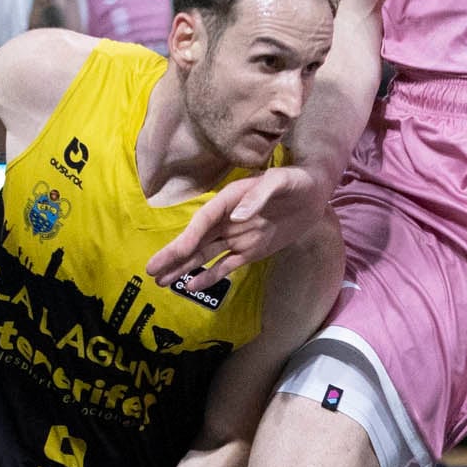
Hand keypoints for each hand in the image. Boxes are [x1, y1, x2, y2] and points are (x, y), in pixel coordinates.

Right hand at [145, 163, 328, 284]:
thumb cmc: (296, 181)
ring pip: (204, 255)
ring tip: (161, 282)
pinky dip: (209, 275)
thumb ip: (259, 196)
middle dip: (174, 256)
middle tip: (151, 271)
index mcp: (228, 200)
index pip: (203, 221)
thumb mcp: (281, 181)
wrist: (314, 194)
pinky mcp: (250, 251)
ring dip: (184, 268)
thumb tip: (236, 218)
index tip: (176, 253)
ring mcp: (237, 237)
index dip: (189, 237)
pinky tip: (191, 286)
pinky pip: (226, 265)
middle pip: (196, 241)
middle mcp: (227, 220)